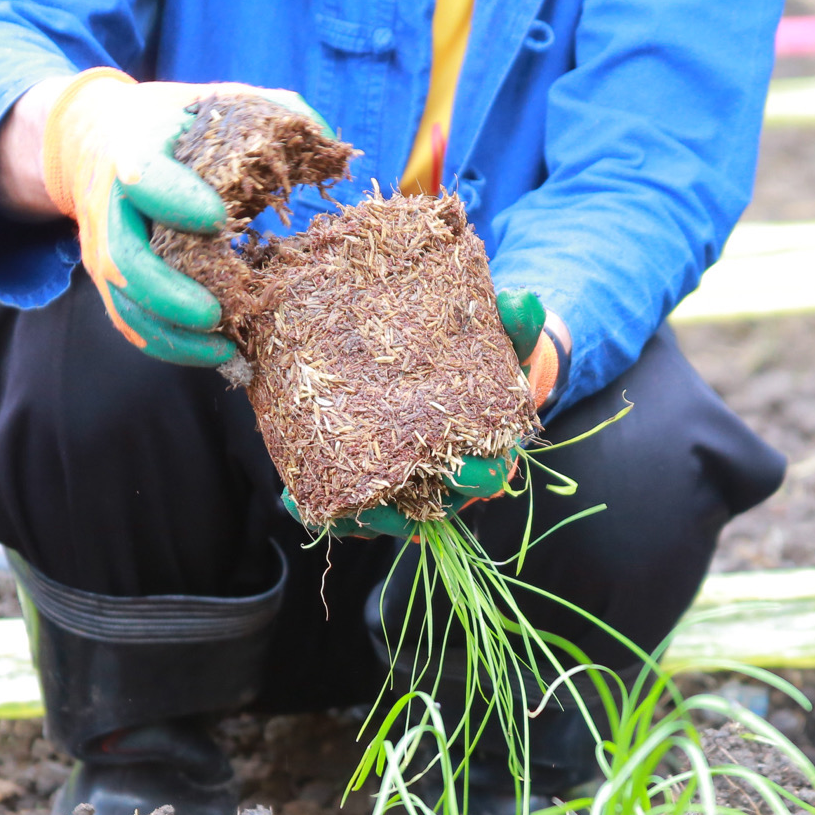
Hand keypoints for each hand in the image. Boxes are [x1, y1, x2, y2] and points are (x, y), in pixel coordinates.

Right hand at [0, 69, 326, 365]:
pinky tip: (216, 353)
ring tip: (224, 347)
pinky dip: (168, 345)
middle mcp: (112, 205)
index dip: (176, 200)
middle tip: (216, 312)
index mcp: (137, 150)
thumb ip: (270, 113)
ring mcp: (106, 247)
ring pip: (124, 301)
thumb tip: (324, 139)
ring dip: (170, 331)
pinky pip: (130, 322)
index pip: (143, 177)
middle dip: (168, 291)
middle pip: (124, 257)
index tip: (220, 219)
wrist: (95, 138)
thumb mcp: (215, 103)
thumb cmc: (174, 123)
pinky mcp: (111, 280)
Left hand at [284, 291, 569, 537]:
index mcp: (484, 452)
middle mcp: (441, 479)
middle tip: (397, 482)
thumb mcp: (500, 341)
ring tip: (342, 501)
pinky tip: (292, 499)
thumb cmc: (477, 360)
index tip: (462, 466)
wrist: (442, 368)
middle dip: (419, 500)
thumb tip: (522, 301)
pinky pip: (341, 506)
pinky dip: (318, 506)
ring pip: (385, 514)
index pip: (486, 474)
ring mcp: (401, 488)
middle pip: (432, 503)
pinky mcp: (362, 488)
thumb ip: (515, 325)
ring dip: (365, 513)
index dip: (478, 475)